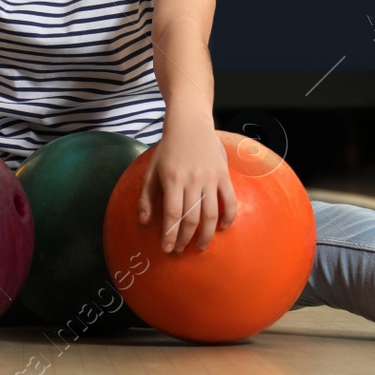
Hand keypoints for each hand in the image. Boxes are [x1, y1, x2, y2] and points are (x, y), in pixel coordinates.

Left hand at [137, 123, 237, 252]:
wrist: (190, 124)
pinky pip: (230, 201)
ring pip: (211, 214)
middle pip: (191, 218)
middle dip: (184, 239)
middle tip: (179, 250)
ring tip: (199, 247)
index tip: (166, 249)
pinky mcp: (223, 176)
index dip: (169, 235)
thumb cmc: (168, 149)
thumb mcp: (151, 170)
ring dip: (205, 235)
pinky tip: (222, 229)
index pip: (172, 214)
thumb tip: (144, 222)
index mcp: (173, 179)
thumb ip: (146, 197)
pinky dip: (228, 217)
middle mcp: (192, 181)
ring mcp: (210, 179)